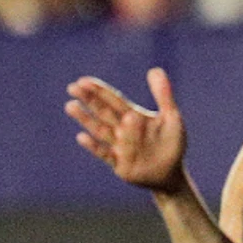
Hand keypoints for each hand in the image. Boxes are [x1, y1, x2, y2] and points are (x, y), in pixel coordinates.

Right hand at [65, 68, 187, 193]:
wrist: (171, 173)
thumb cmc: (172, 143)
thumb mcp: (171, 117)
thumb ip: (163, 94)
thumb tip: (155, 69)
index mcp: (133, 116)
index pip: (113, 100)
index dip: (99, 90)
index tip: (83, 81)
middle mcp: (122, 129)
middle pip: (103, 112)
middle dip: (89, 99)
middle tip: (72, 87)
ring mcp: (119, 146)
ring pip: (99, 130)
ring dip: (85, 118)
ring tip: (70, 106)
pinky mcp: (119, 163)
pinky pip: (104, 154)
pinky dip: (94, 146)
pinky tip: (82, 137)